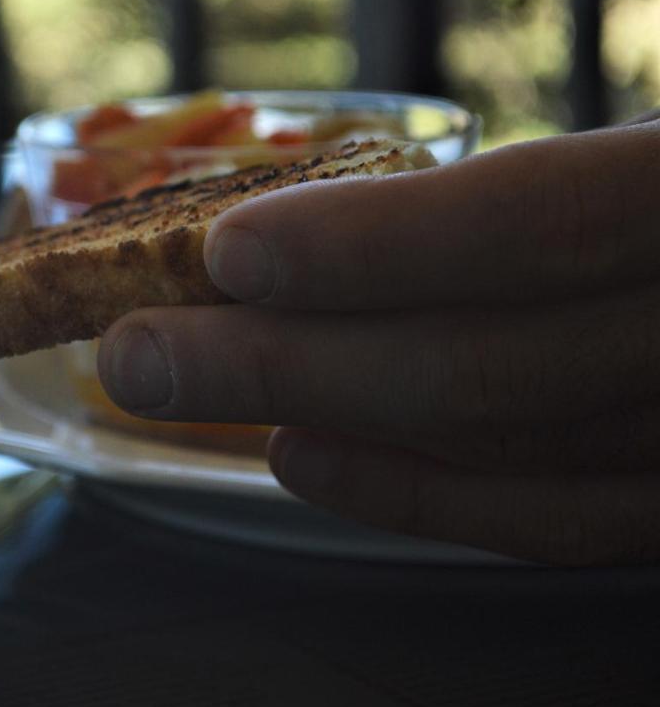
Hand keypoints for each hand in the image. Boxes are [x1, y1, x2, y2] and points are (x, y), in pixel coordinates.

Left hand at [98, 114, 659, 564]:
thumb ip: (565, 184)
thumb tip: (341, 216)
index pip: (550, 224)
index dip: (382, 247)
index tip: (232, 251)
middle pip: (496, 366)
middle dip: (292, 359)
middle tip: (139, 347)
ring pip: (515, 452)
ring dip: (331, 423)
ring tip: (190, 389)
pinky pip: (560, 522)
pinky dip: (420, 495)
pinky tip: (306, 459)